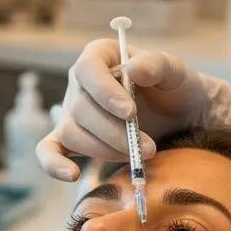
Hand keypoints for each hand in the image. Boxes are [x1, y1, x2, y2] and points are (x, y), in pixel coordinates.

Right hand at [36, 39, 230, 179]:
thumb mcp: (175, 72)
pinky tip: (72, 174)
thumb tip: (132, 69)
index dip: (104, 91)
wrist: (180, 116)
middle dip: (114, 132)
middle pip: (81, 108)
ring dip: (104, 150)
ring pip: (72, 133)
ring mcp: (72, 112)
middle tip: (148, 147)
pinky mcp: (70, 139)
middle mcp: (79, 83)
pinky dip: (54, 164)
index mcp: (100, 56)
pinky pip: (50, 150)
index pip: (88, 69)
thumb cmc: (174, 88)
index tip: (129, 112)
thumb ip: (156, 65)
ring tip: (139, 156)